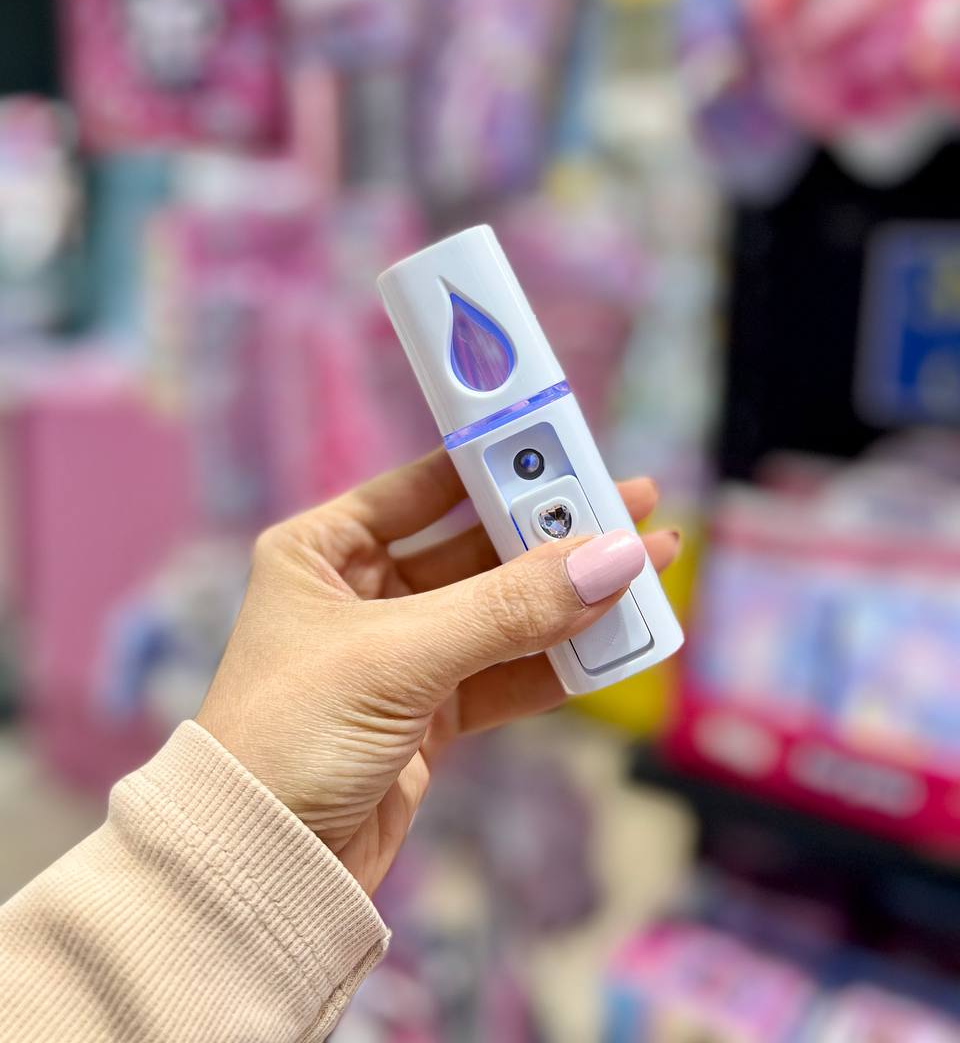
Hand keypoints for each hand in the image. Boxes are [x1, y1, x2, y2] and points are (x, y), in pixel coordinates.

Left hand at [197, 448, 678, 894]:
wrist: (256, 869)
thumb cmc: (291, 735)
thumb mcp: (399, 656)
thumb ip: (509, 607)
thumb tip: (612, 556)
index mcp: (323, 549)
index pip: (426, 484)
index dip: (501, 465)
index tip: (571, 449)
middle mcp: (360, 592)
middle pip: (476, 545)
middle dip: (553, 532)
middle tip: (633, 506)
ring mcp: (398, 655)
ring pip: (501, 612)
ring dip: (569, 596)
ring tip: (647, 568)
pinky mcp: (426, 715)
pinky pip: (505, 672)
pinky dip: (558, 660)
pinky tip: (613, 639)